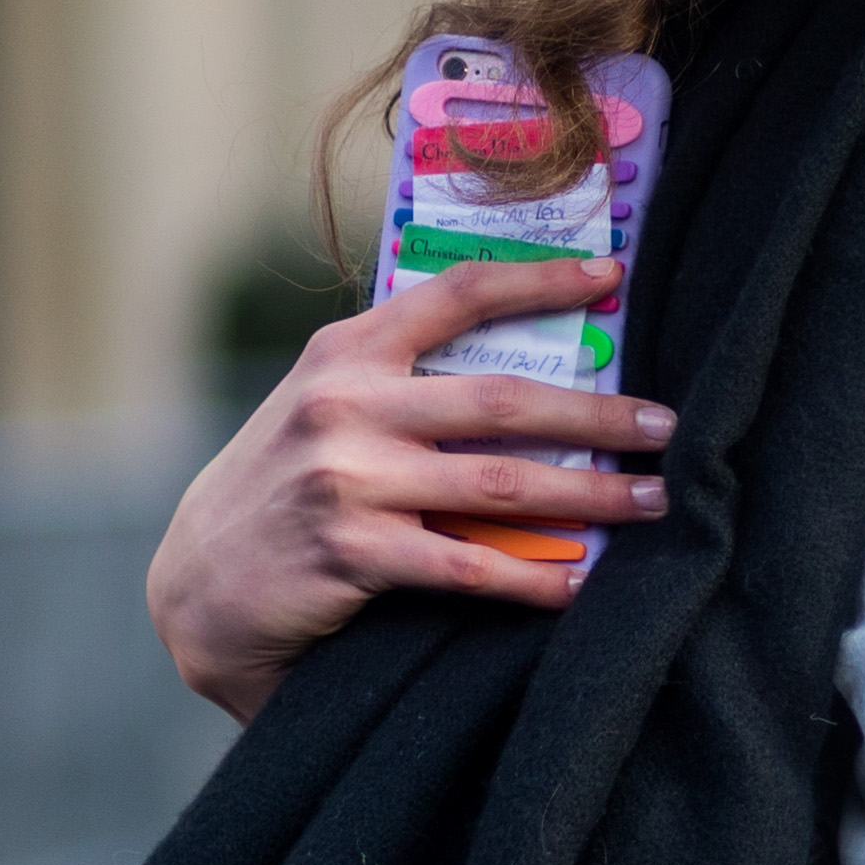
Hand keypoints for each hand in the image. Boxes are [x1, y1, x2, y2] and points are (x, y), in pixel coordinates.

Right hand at [148, 257, 677, 723]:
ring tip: (652, 501)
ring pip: (499, 483)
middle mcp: (345, 405)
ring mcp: (346, 479)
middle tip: (666, 427)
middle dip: (598, 413)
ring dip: (591, 495)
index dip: (541, 280)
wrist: (198, 588)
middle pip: (503, 399)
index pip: (455, 294)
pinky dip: (533, 580)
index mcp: (346, 354)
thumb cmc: (283, 492)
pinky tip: (579, 586)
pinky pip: (467, 566)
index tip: (613, 276)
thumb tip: (525, 371)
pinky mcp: (349, 551)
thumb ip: (400, 383)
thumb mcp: (323, 411)